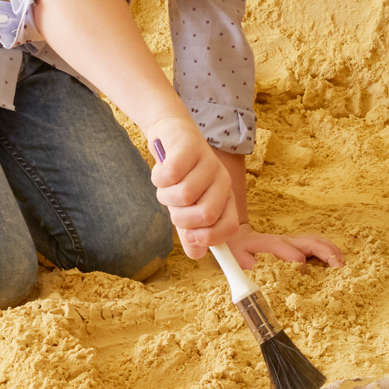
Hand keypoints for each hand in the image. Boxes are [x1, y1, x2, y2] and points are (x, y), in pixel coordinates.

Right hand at [144, 117, 237, 258]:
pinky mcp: (190, 148)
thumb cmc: (180, 175)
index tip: (190, 237)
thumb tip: (196, 254)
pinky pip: (170, 176)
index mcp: (226, 197)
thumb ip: (191, 232)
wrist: (170, 134)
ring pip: (183, 196)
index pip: (229, 227)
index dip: (208, 238)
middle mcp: (222, 180)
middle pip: (204, 215)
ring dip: (165, 195)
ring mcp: (209, 163)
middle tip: (173, 204)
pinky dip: (158, 177)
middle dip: (180, 217)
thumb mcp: (186, 208)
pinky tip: (161, 170)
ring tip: (167, 184)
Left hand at [223, 226, 345, 269]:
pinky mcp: (297, 243)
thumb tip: (265, 282)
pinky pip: (316, 243)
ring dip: (332, 252)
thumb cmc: (240, 251)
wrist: (238, 237)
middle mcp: (287, 240)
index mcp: (273, 245)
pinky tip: (337, 261)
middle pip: (312, 243)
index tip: (301, 281)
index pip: (294, 256)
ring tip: (344, 266)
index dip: (300, 269)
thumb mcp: (240, 261)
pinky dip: (329, 250)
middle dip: (328, 255)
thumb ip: (252, 271)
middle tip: (340, 269)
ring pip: (317, 241)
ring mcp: (293, 240)